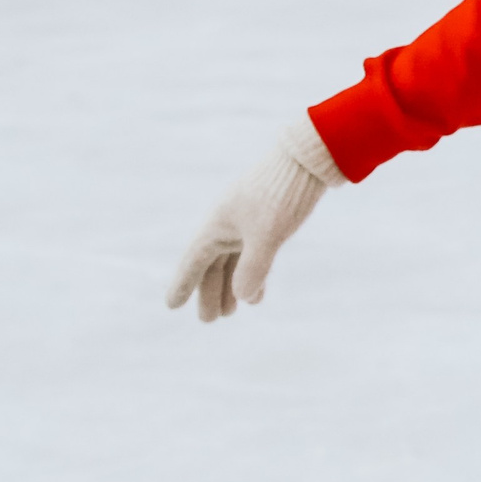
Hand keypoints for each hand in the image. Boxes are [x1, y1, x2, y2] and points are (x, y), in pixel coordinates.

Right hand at [166, 117, 347, 321]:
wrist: (309, 160)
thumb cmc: (281, 194)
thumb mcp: (267, 235)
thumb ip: (253, 268)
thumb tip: (243, 298)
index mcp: (217, 225)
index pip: (194, 261)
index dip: (183, 284)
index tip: (171, 305)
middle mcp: (228, 223)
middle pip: (213, 265)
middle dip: (210, 292)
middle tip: (209, 320)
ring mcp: (248, 221)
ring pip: (233, 261)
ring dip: (232, 285)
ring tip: (231, 312)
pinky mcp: (269, 220)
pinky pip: (253, 254)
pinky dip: (253, 274)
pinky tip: (258, 293)